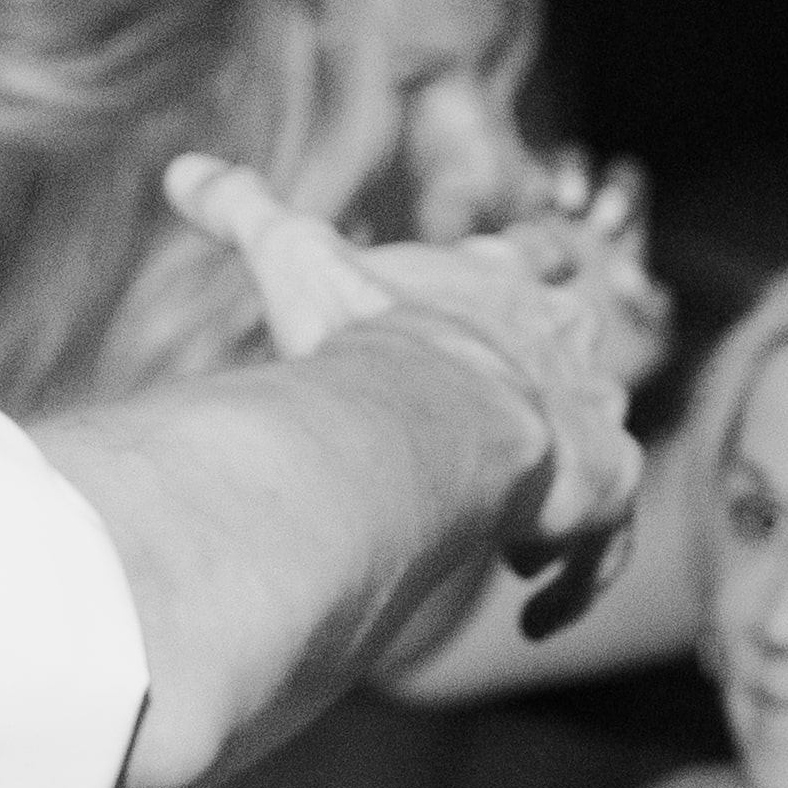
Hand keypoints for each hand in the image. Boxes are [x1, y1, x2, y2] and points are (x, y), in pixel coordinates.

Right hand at [157, 159, 649, 585]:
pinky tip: (537, 616)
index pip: (523, 258)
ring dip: (557, 492)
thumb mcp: (294, 259)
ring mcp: (594, 413)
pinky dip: (576, 580)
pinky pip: (607, 544)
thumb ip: (243, 210)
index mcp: (496, 279)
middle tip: (507, 442)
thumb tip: (178, 171)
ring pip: (596, 447)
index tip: (501, 311)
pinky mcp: (608, 487)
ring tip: (513, 541)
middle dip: (547, 389)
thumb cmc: (365, 336)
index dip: (515, 279)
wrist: (435, 411)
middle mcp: (560, 339)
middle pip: (576, 345)